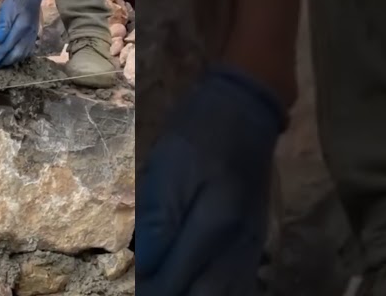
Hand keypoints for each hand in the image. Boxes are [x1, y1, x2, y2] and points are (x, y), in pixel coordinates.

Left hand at [0, 0, 43, 68]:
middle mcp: (28, 35)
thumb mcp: (6, 8)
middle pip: (15, 55)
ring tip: (1, 64)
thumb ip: (3, 25)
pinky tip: (13, 57)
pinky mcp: (34, 35)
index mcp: (20, 28)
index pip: (6, 47)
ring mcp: (33, 36)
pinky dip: (20, 57)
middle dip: (3, 62)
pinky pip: (28, 51)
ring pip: (22, 55)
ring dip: (11, 61)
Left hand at [136, 63, 286, 294]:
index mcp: (214, 225)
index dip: (148, 289)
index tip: (129, 286)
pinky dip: (218, 292)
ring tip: (168, 285)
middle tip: (146, 287)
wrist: (247, 108)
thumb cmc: (199, 131)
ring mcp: (252, 246)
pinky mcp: (256, 242)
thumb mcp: (168, 165)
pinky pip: (242, 285)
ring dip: (194, 294)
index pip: (174, 280)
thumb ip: (157, 220)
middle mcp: (239, 246)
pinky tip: (197, 286)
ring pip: (227, 294)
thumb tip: (144, 267)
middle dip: (171, 294)